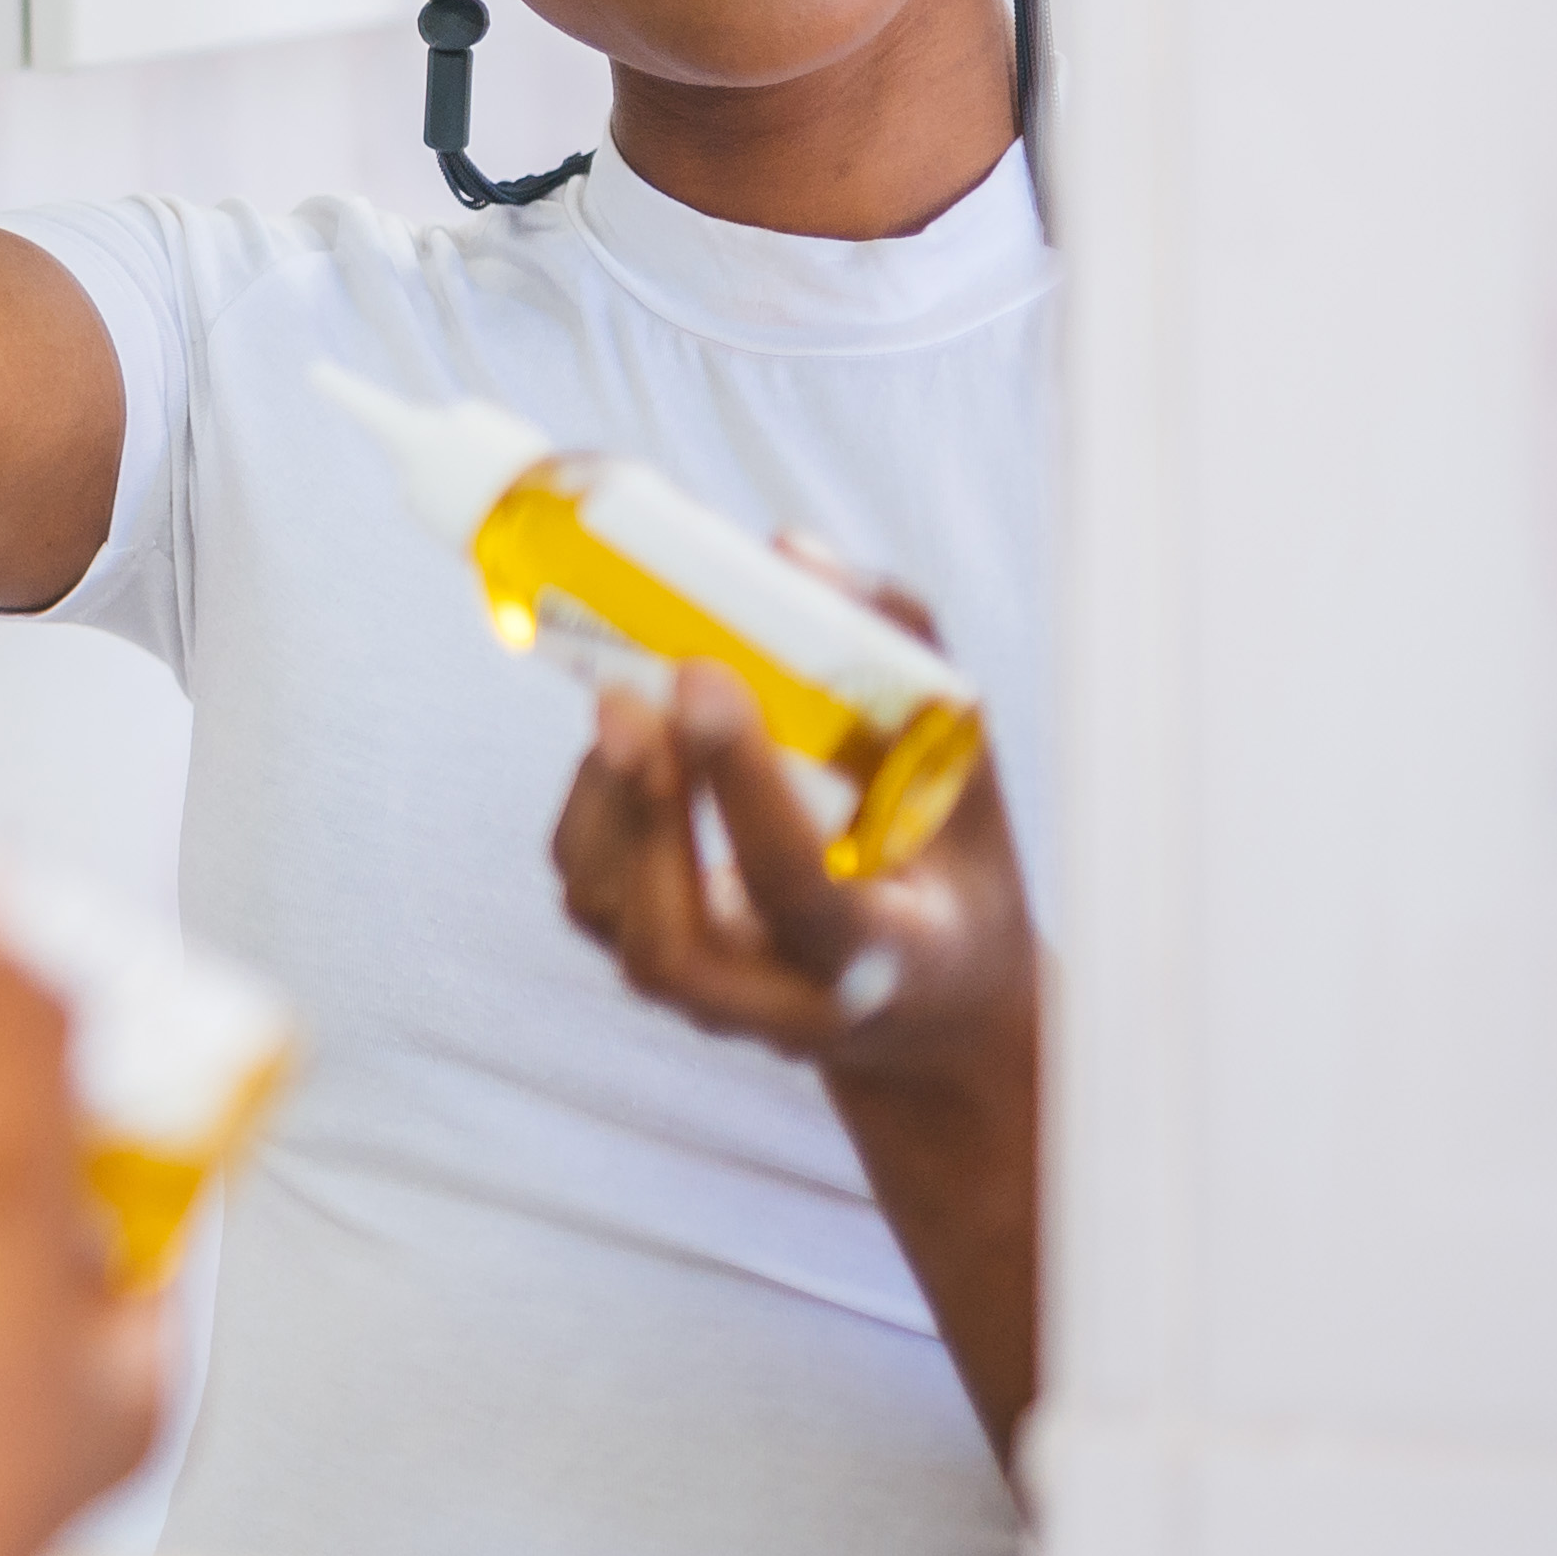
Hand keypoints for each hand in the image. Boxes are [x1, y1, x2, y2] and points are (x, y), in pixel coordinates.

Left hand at [543, 558, 1032, 1089]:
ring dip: (604, 800)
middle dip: (641, 815)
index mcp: (890, 960)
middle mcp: (789, 1003)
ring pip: (614, 920)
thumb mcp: (965, 767)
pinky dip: (592, 808)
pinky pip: (594, 893)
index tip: (707, 676)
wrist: (934, 998)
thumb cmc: (950, 862)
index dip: (744, 787)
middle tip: (628, 695)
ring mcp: (715, 1000)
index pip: (800, 892)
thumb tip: (787, 552)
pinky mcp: (663, 967)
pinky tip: (627, 739)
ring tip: (627, 697)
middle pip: (673, 948)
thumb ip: (902, 654)